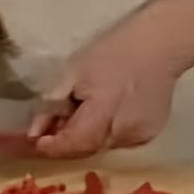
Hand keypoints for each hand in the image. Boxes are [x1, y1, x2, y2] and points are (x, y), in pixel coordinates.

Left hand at [24, 35, 179, 158]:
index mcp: (104, 115)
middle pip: (85, 149)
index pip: (71, 145)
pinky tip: (104, 111)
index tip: (33, 140)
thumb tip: (34, 133)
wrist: (160, 44)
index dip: (49, 147)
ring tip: (78, 112)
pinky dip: (104, 131)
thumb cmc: (112, 51)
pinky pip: (118, 140)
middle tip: (48, 127)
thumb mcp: (74, 71)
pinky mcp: (149, 134)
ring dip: (84, 136)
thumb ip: (52, 105)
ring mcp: (139, 137)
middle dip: (64, 142)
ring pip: (101, 146)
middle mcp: (124, 134)